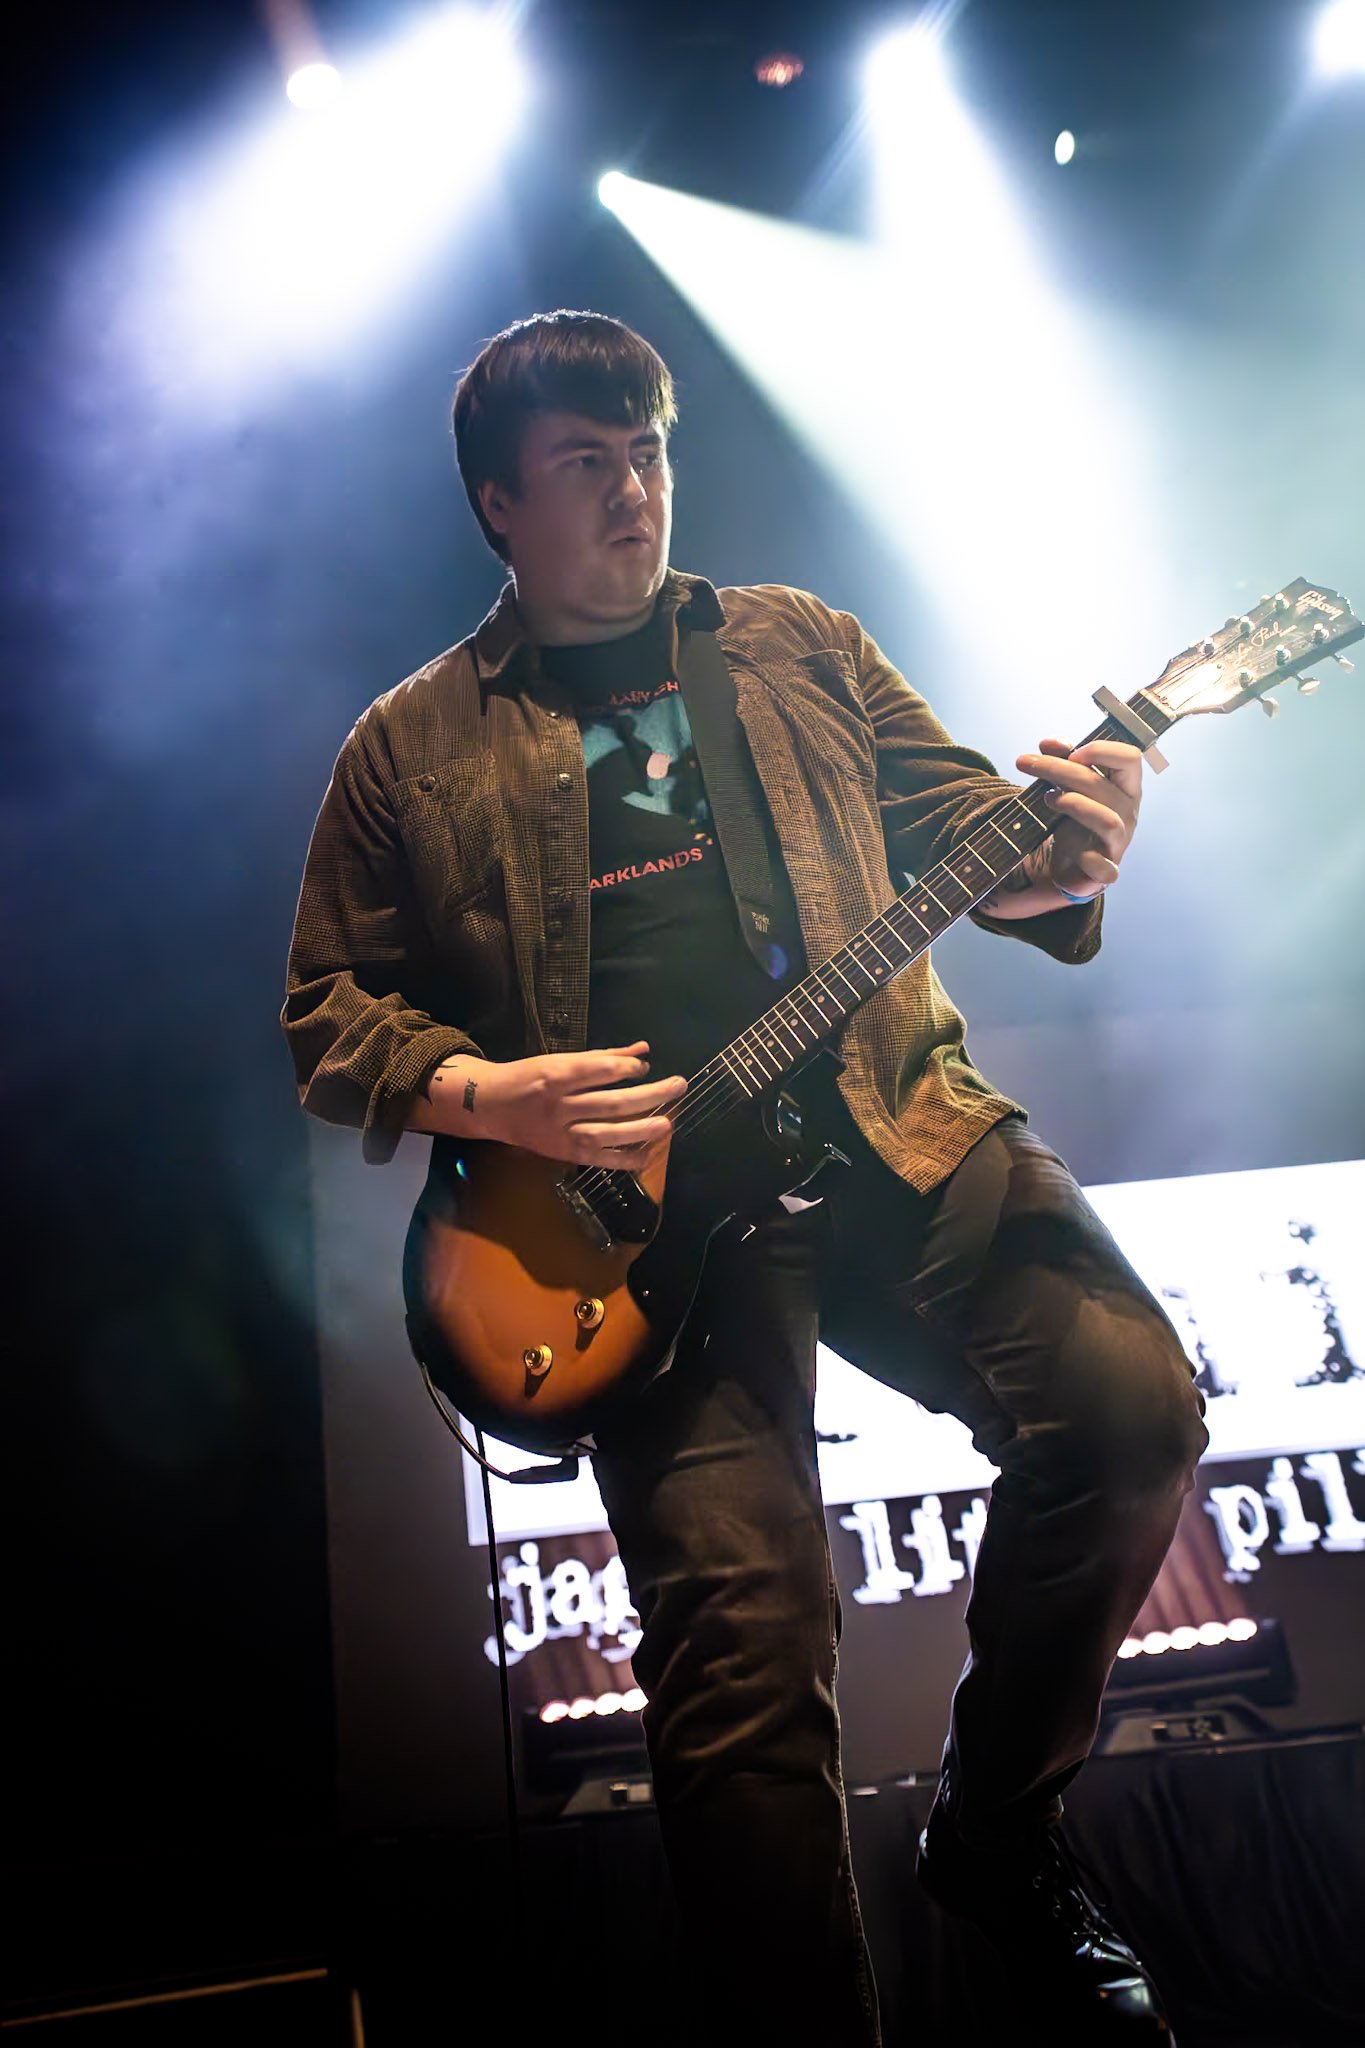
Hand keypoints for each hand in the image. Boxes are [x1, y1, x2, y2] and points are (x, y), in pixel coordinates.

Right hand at [421, 1040, 686, 1164]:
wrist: (490, 1106)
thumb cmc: (529, 1077)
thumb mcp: (560, 1060)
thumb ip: (603, 1057)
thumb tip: (644, 1050)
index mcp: (555, 1076)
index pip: (597, 1071)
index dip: (625, 1068)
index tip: (644, 1067)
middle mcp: (558, 1106)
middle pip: (610, 1103)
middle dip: (648, 1095)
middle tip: (678, 1085)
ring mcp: (561, 1133)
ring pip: (606, 1133)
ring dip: (640, 1130)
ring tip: (667, 1124)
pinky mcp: (564, 1153)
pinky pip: (599, 1159)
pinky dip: (625, 1159)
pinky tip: (648, 1155)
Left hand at [1014, 737, 1144, 901]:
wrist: (1076, 865)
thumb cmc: (1078, 819)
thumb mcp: (1071, 787)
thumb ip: (1063, 762)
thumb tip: (1049, 743)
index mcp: (1125, 787)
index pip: (1130, 758)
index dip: (1100, 749)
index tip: (1070, 752)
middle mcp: (1127, 813)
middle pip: (1103, 785)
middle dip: (1060, 769)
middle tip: (1026, 762)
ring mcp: (1119, 842)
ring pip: (1107, 820)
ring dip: (1074, 804)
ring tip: (1047, 799)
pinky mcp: (1105, 871)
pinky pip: (1105, 868)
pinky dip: (1089, 859)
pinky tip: (1073, 852)